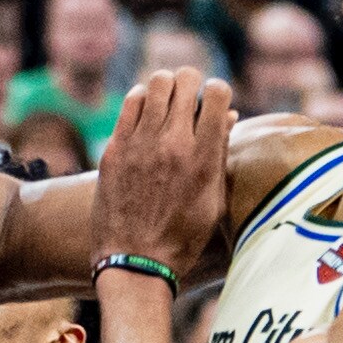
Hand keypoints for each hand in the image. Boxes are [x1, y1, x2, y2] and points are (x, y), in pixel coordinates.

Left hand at [95, 70, 232, 279]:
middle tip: (190, 97)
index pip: (216, 93)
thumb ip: (219, 154)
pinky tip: (146, 112)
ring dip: (166, 86)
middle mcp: (172, 144)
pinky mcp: (115, 148)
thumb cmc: (183, 236)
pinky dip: (142, 99)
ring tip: (167, 102)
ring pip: (156, 83)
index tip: (214, 102)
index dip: (218, 91)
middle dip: (192, 82)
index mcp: (203, 157)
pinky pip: (130, 102)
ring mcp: (140, 144)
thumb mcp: (213, 200)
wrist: (135, 262)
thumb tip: (227, 115)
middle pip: (185, 79)